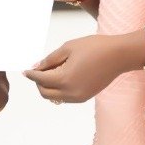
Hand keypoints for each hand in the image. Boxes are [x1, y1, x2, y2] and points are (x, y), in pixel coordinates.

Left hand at [24, 33, 144, 104]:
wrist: (119, 55)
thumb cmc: (95, 47)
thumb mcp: (68, 48)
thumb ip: (50, 59)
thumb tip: (36, 67)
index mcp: (64, 79)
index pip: (40, 79)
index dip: (31, 74)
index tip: (25, 70)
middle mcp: (70, 92)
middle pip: (45, 93)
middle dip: (38, 82)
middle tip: (40, 69)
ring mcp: (78, 97)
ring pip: (54, 97)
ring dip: (49, 87)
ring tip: (53, 70)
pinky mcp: (85, 97)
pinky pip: (65, 97)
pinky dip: (59, 89)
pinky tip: (63, 76)